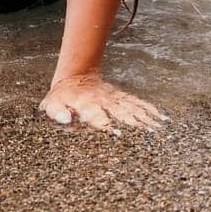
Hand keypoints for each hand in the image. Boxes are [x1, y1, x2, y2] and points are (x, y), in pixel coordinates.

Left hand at [38, 73, 167, 133]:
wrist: (74, 76)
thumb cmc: (61, 96)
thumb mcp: (52, 104)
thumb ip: (56, 111)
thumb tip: (64, 119)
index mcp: (87, 106)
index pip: (98, 117)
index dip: (107, 125)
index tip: (117, 135)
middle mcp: (104, 103)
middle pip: (120, 114)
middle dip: (133, 124)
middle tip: (148, 135)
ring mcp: (114, 100)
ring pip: (131, 109)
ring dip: (144, 119)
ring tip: (158, 129)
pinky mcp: (120, 97)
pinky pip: (135, 103)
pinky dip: (148, 109)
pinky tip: (159, 117)